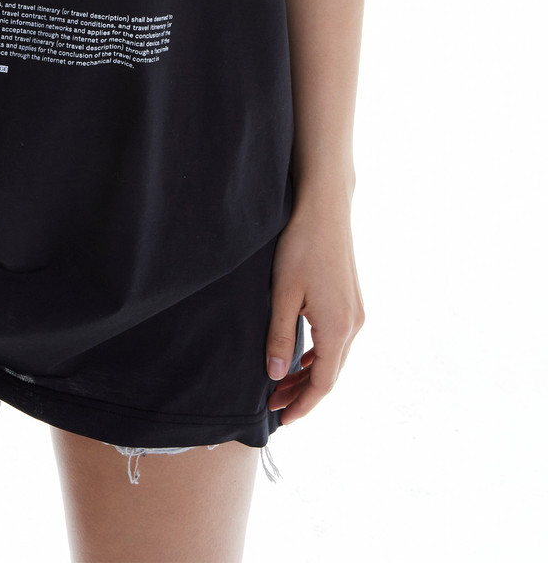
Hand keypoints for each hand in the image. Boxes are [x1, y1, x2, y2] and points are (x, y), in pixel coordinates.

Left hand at [263, 195, 364, 425]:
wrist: (324, 208)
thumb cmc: (300, 246)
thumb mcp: (282, 293)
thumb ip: (279, 337)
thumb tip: (276, 375)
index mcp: (338, 328)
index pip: (323, 383)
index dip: (303, 405)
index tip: (282, 420)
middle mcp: (354, 325)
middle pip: (330, 374)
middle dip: (302, 393)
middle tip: (272, 405)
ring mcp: (357, 312)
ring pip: (334, 357)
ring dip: (309, 374)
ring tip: (281, 385)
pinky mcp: (352, 300)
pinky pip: (337, 340)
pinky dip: (319, 355)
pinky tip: (301, 357)